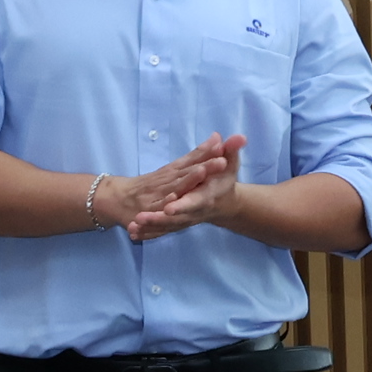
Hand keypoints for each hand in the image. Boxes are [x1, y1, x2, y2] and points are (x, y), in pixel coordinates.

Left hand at [116, 135, 245, 240]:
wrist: (224, 204)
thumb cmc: (224, 181)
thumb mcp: (230, 163)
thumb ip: (231, 150)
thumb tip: (239, 137)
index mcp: (205, 197)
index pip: (193, 202)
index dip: (182, 205)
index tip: (168, 208)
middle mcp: (193, 211)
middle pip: (175, 218)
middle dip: (157, 219)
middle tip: (140, 218)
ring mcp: (184, 219)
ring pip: (165, 226)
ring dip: (148, 228)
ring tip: (132, 227)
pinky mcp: (177, 223)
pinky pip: (161, 231)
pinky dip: (147, 234)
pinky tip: (132, 235)